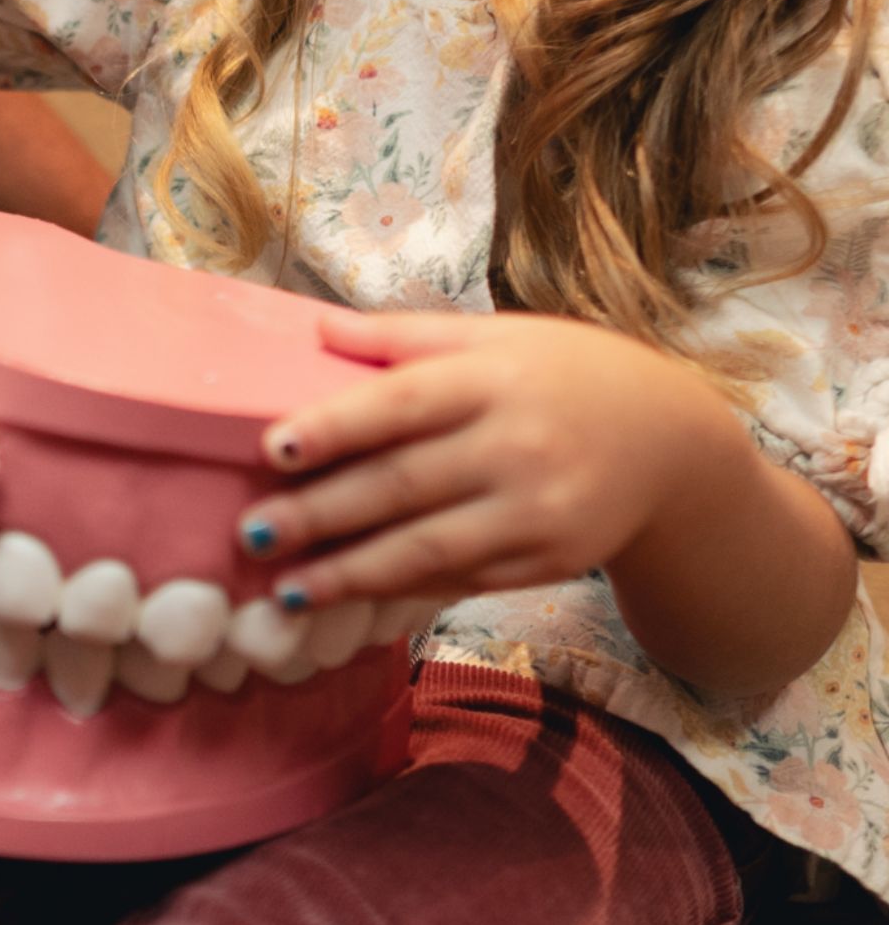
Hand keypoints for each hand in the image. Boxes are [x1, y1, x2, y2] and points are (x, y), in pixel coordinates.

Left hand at [245, 307, 749, 612]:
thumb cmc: (565, 376)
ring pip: (427, 550)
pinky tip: (348, 597)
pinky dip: (399, 593)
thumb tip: (316, 327)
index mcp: (492, 378)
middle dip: (320, 515)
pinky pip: (459, 581)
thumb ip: (404, 336)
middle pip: (402, 486)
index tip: (270, 448)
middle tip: (252, 534)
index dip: (334, 428)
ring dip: (349, 574)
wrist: (672, 444)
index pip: (401, 404)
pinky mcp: (544, 563)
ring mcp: (535, 513)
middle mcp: (516, 447)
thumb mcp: (496, 336)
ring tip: (285, 588)